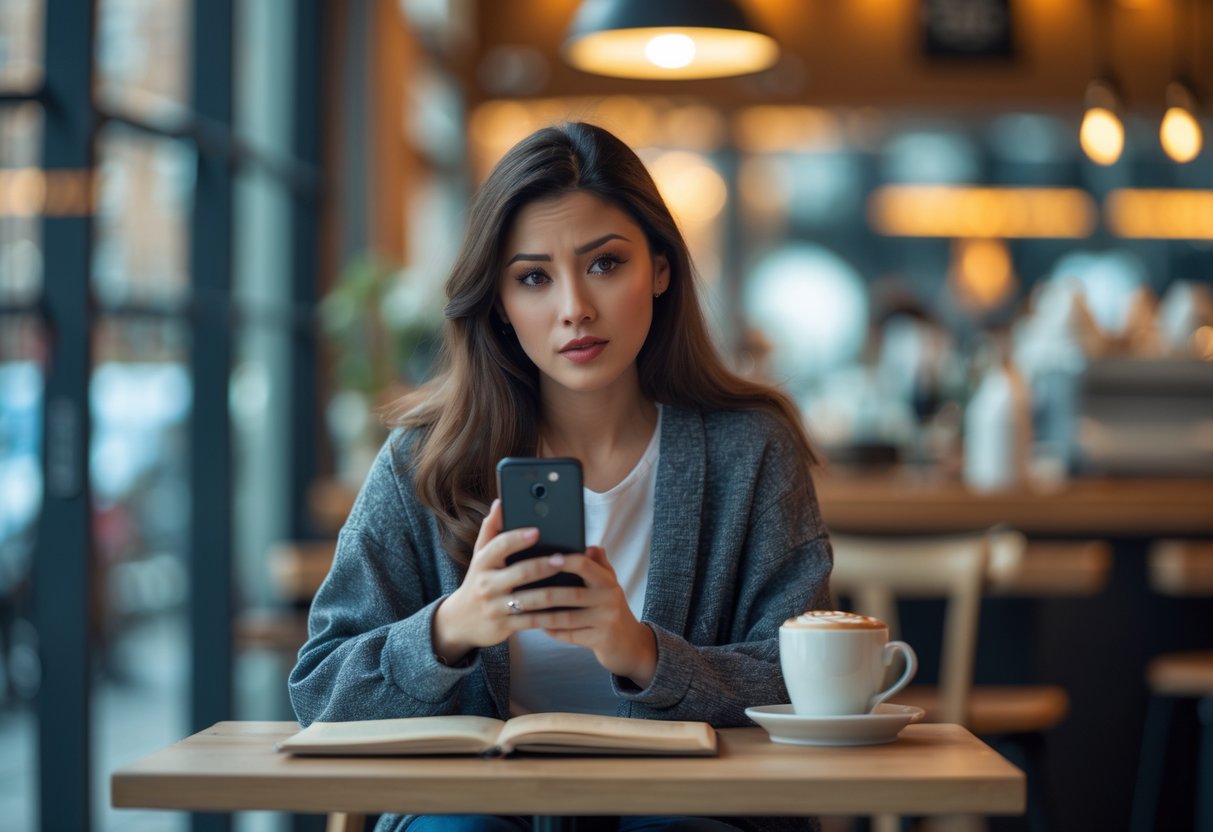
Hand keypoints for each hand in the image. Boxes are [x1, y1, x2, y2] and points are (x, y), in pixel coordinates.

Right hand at [431, 499, 571, 663]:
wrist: (460, 621)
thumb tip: (500, 502)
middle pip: (519, 573)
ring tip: (572, 584)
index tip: (537, 531)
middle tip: (564, 559)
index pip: (499, 546)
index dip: (517, 538)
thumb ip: (491, 530)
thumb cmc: (478, 581)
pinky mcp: (504, 626)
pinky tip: (566, 609)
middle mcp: (486, 584)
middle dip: (543, 566)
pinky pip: (531, 621)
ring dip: (553, 592)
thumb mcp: (480, 557)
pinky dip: (550, 616)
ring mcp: (495, 607)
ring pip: (529, 600)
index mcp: (482, 563)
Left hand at [517, 546, 657, 688]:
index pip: (586, 566)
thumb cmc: (611, 608)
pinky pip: (570, 636)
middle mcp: (610, 600)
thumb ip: (598, 565)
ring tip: (521, 610)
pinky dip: (552, 631)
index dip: (566, 561)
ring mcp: (605, 622)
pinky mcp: (600, 641)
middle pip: (571, 594)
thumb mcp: (610, 584)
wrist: (630, 644)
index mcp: (608, 582)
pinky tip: (538, 626)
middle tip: (518, 590)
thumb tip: (590, 546)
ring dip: (541, 615)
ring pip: (567, 618)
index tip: (546, 558)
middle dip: (543, 593)